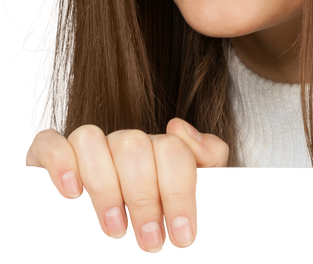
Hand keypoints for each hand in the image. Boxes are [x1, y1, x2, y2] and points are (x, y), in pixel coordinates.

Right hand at [22, 117, 228, 253]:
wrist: (128, 241)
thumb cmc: (160, 222)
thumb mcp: (194, 197)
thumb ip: (207, 157)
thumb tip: (179, 127)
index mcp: (158, 150)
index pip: (172, 150)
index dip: (179, 193)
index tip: (183, 236)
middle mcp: (123, 146)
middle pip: (134, 147)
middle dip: (144, 200)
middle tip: (150, 242)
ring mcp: (87, 151)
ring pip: (91, 139)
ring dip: (104, 187)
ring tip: (114, 231)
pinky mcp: (48, 159)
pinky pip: (50, 144)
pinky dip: (60, 163)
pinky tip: (71, 194)